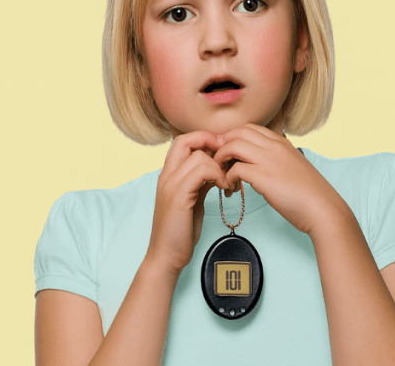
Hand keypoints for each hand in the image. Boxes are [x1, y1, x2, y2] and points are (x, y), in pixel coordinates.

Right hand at [147, 131, 233, 273]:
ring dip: (220, 166)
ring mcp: (170, 185)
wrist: (166, 255)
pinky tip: (225, 189)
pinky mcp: (178, 197)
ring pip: (199, 156)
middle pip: (187, 140)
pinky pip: (201, 171)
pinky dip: (217, 175)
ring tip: (228, 183)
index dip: (205, 140)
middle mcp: (167, 175)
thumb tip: (217, 169)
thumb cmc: (181, 230)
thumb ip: (200, 181)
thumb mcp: (193, 199)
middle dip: (212, 144)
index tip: (223, 154)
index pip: (184, 141)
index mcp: (169, 174)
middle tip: (228, 160)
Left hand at [213, 124, 347, 235]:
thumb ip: (277, 160)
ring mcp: (269, 160)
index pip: (250, 127)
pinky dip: (227, 178)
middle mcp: (275, 146)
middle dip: (223, 144)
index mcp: (282, 142)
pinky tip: (230, 189)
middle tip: (218, 161)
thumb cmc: (309, 193)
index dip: (234, 137)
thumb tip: (261, 165)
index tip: (228, 152)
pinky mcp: (263, 177)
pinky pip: (235, 169)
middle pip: (238, 132)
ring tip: (222, 176)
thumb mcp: (293, 166)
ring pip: (232, 146)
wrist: (323, 209)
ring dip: (221, 160)